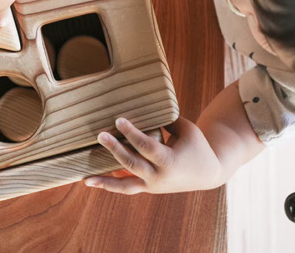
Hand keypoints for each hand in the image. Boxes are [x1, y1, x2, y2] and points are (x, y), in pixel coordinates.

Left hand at [84, 117, 222, 194]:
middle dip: (115, 149)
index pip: (146, 146)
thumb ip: (166, 121)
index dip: (131, 133)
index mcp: (170, 161)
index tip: (118, 120)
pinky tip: (94, 181)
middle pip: (132, 163)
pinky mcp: (149, 189)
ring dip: (105, 182)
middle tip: (100, 135)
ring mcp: (153, 186)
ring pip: (126, 185)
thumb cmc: (197, 146)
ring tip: (86, 179)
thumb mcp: (186, 130)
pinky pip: (127, 188)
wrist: (208, 173)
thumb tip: (143, 106)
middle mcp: (159, 177)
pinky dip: (111, 185)